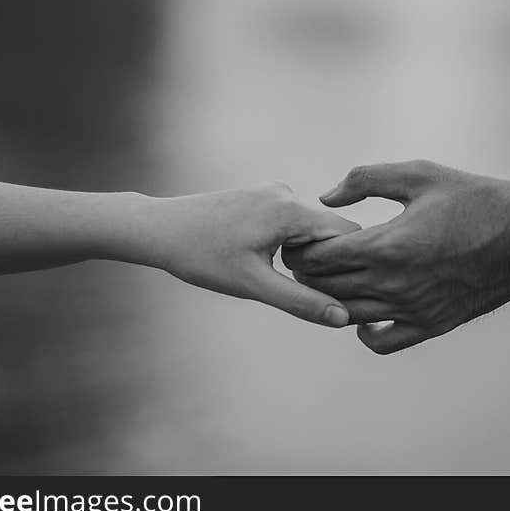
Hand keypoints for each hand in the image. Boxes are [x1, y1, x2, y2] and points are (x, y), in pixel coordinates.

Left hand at [126, 182, 359, 326]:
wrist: (158, 229)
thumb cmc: (201, 256)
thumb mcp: (253, 285)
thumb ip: (301, 301)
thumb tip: (342, 318)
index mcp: (291, 209)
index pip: (349, 234)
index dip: (351, 265)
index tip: (340, 292)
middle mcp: (287, 193)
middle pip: (331, 232)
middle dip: (327, 263)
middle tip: (305, 292)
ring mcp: (273, 192)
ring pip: (311, 229)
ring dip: (306, 256)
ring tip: (275, 276)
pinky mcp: (261, 197)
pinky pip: (292, 223)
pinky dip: (290, 245)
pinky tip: (263, 262)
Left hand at [282, 160, 509, 352]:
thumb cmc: (473, 197)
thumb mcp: (419, 174)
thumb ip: (365, 180)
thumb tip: (326, 198)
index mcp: (387, 245)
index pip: (319, 258)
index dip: (300, 250)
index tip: (299, 240)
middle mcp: (394, 284)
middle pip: (326, 288)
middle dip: (307, 273)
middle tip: (305, 260)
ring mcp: (412, 309)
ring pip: (347, 315)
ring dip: (328, 300)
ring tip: (327, 282)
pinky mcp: (431, 324)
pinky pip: (382, 342)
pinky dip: (364, 333)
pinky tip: (364, 314)